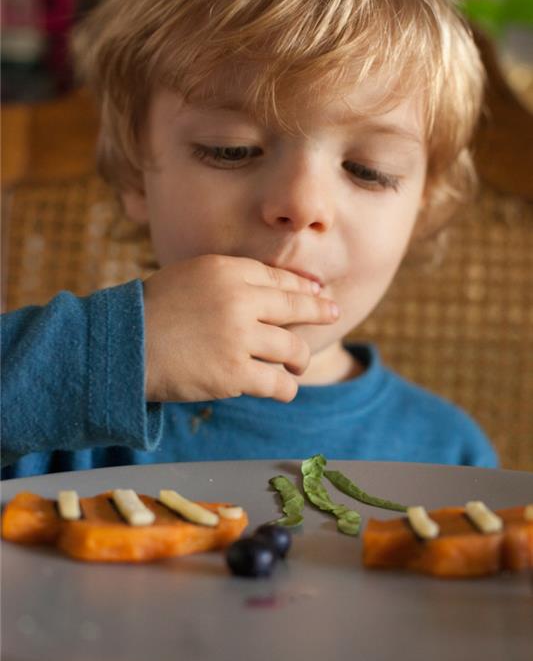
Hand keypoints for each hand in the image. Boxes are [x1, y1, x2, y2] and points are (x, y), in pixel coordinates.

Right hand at [143, 254, 338, 402]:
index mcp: (225, 270)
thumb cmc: (151, 312)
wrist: (123, 346)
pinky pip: (276, 382)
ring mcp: (239, 336)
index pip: (277, 277)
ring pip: (292, 348)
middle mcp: (239, 299)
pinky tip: (284, 389)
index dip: (302, 287)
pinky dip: (284, 388)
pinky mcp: (234, 373)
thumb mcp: (188, 277)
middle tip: (332, 312)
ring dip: (299, 358)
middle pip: (295, 305)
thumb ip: (226, 281)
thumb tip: (265, 293)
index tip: (317, 292)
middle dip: (319, 310)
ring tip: (297, 365)